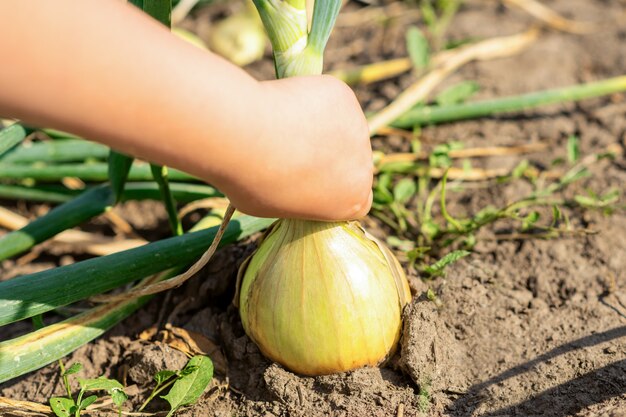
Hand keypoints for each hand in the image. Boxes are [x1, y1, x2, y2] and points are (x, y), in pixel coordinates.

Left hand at [220, 75, 372, 220]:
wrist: (247, 138)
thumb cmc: (253, 182)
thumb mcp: (275, 207)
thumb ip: (299, 195)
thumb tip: (294, 180)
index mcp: (351, 201)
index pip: (357, 198)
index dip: (333, 188)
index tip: (308, 181)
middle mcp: (363, 166)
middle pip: (350, 159)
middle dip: (326, 154)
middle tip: (287, 150)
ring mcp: (356, 127)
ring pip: (338, 125)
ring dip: (317, 125)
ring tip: (280, 129)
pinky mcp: (344, 96)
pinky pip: (327, 99)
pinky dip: (309, 100)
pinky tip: (284, 107)